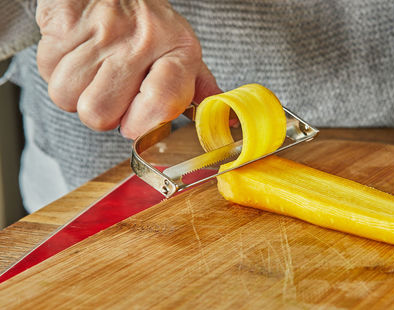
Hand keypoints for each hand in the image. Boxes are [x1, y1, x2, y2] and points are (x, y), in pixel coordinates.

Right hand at [36, 0, 220, 138]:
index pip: (161, 103)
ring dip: (76, 91)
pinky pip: (47, 69)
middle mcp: (142, 41)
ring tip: (95, 69)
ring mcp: (102, 30)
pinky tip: (79, 53)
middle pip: (99, 114)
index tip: (136, 122)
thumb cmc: (151, 28)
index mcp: (178, 52)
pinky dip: (57, 68)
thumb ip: (197, 89)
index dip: (140, 124)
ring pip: (67, 96)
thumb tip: (223, 121)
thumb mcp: (183, 54)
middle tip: (112, 89)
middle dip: (100, 111)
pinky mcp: (65, 20)